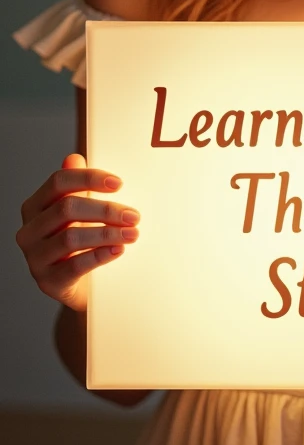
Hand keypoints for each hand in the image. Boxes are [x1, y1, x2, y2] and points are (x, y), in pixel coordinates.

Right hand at [15, 153, 140, 313]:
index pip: (59, 182)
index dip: (90, 178)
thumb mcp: (81, 212)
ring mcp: (35, 257)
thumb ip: (78, 185)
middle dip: (105, 209)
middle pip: (66, 208)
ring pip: (71, 237)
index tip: (119, 183)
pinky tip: (118, 250)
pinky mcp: (47, 281)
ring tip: (132, 233)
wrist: (81, 286)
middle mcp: (29, 230)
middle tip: (133, 215)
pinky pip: (75, 266)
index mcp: (35, 206)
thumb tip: (74, 158)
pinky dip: (100, 256)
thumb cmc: (81, 243)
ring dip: (107, 233)